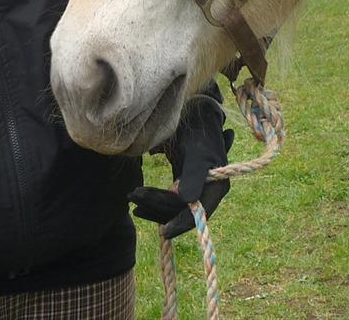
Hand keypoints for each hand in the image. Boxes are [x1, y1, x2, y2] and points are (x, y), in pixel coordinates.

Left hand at [129, 93, 234, 237]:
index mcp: (217, 187)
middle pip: (181, 211)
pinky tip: (137, 204)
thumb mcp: (195, 151)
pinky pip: (169, 202)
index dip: (181, 223)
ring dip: (151, 204)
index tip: (163, 232)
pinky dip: (153, 202)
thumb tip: (186, 199)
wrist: (195, 115)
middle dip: (157, 206)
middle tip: (132, 195)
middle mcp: (209, 192)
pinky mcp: (184, 187)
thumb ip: (193, 175)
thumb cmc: (198, 130)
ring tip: (131, 196)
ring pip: (172, 208)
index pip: (198, 213)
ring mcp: (196, 191)